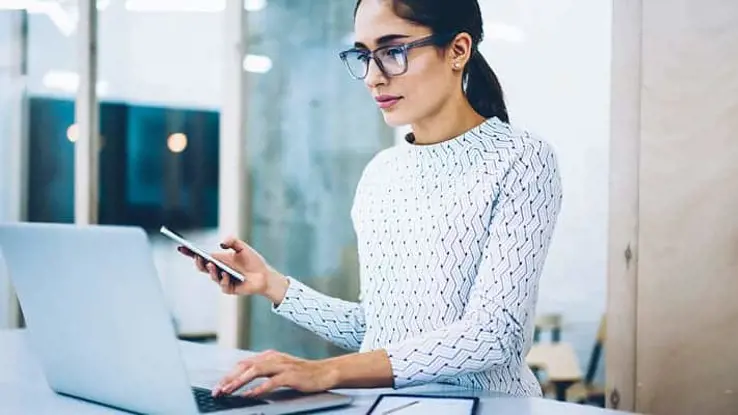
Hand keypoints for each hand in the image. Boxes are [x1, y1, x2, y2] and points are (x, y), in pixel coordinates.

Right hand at [177, 236, 288, 303]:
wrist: (264, 275)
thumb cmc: (253, 261)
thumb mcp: (243, 248)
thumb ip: (233, 241)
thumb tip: (221, 243)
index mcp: (218, 259)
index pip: (201, 256)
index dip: (189, 253)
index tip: (181, 247)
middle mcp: (218, 270)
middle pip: (202, 267)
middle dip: (198, 262)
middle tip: (198, 256)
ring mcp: (222, 280)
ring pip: (212, 276)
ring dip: (211, 270)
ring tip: (211, 264)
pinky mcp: (229, 289)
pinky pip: (224, 285)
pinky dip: (224, 279)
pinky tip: (226, 274)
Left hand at [212, 350, 338, 397]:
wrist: (325, 372)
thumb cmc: (301, 373)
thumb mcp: (279, 369)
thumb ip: (263, 372)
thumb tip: (243, 382)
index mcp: (268, 356)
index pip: (243, 364)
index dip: (228, 375)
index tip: (217, 387)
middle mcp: (273, 358)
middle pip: (245, 366)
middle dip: (229, 379)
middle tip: (217, 391)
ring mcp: (282, 365)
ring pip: (255, 371)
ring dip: (239, 382)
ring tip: (228, 391)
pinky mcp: (291, 375)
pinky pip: (272, 381)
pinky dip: (259, 388)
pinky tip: (250, 394)